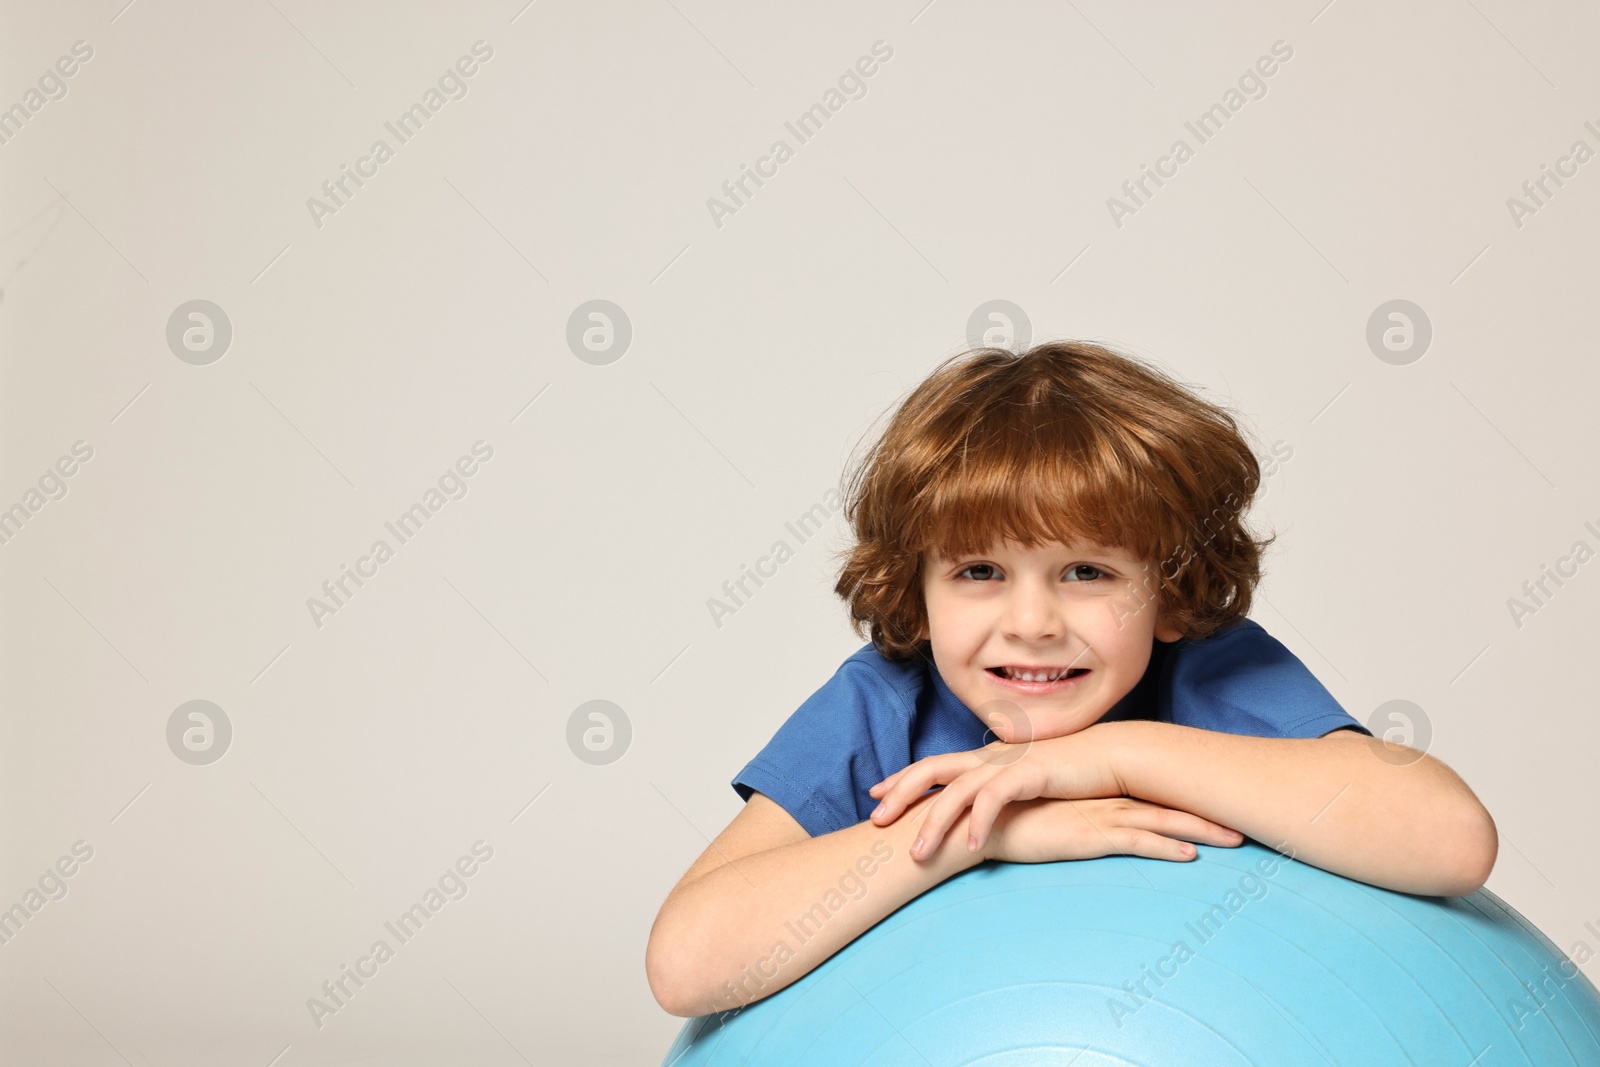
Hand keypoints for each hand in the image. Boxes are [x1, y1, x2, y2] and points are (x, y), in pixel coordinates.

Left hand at [869, 724, 1174, 859]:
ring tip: (917, 853)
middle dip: (901, 793)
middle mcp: (989, 757)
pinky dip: (979, 821)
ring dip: (934, 822)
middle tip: (876, 821)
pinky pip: (995, 798)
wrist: (1112, 757)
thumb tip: (977, 814)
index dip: (902, 779)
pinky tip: (969, 845)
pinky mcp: (1030, 772)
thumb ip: (999, 795)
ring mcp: (1008, 763)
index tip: (875, 796)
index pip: (933, 765)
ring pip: (957, 790)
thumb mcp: (1025, 786)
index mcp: (985, 759)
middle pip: (932, 769)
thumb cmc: (1069, 775)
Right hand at [978, 796, 1245, 863]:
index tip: (1217, 800)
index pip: (1150, 791)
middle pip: (1167, 802)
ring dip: (1199, 830)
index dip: (1185, 796)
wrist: (979, 821)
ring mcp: (1097, 816)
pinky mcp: (1087, 835)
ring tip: (1235, 839)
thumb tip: (1085, 819)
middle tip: (1247, 817)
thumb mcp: (1048, 813)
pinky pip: (1135, 842)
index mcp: (1097, 791)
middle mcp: (1104, 799)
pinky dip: (1166, 847)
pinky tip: (1191, 856)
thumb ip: (1070, 812)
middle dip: (1207, 811)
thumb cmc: (1008, 819)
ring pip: (1160, 821)